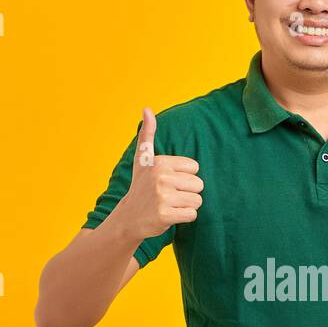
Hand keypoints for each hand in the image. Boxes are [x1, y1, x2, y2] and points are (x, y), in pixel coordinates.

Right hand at [113, 107, 202, 239]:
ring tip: (168, 205)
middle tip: (168, 196)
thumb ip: (147, 134)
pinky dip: (183, 218)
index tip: (167, 182)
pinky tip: (168, 216)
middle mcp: (162, 177)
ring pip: (197, 201)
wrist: (128, 218)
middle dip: (187, 193)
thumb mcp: (142, 160)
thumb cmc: (140, 187)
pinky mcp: (165, 215)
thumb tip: (147, 108)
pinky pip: (192, 215)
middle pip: (199, 185)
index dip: (185, 177)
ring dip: (186, 206)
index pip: (195, 169)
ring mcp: (163, 197)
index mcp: (161, 162)